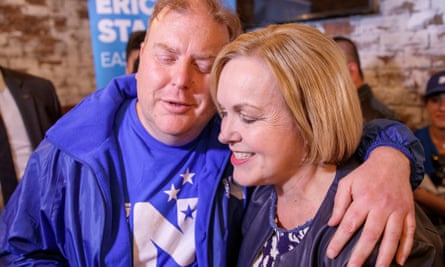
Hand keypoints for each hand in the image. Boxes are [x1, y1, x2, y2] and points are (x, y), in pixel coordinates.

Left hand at [327, 147, 414, 265]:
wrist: (391, 161)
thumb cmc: (365, 174)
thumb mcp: (347, 183)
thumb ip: (339, 203)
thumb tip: (332, 223)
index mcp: (363, 199)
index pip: (349, 224)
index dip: (339, 240)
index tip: (331, 253)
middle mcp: (381, 206)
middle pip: (371, 234)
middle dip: (361, 254)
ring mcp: (397, 209)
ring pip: (392, 236)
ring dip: (385, 256)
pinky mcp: (408, 211)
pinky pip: (409, 232)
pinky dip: (405, 247)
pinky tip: (399, 261)